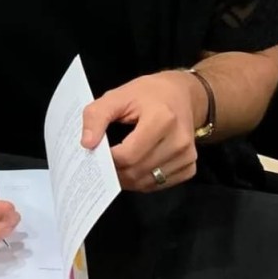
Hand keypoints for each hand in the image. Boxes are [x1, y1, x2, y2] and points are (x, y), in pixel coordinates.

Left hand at [81, 71, 201, 190]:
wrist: (181, 94)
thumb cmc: (148, 94)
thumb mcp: (117, 96)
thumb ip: (97, 116)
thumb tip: (87, 144)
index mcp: (162, 119)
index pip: (128, 155)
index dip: (107, 158)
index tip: (97, 151)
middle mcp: (179, 141)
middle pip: (136, 172)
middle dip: (114, 170)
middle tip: (104, 160)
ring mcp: (187, 156)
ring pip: (147, 182)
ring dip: (127, 178)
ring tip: (118, 163)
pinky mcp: (191, 166)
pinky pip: (160, 185)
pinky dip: (143, 181)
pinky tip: (136, 166)